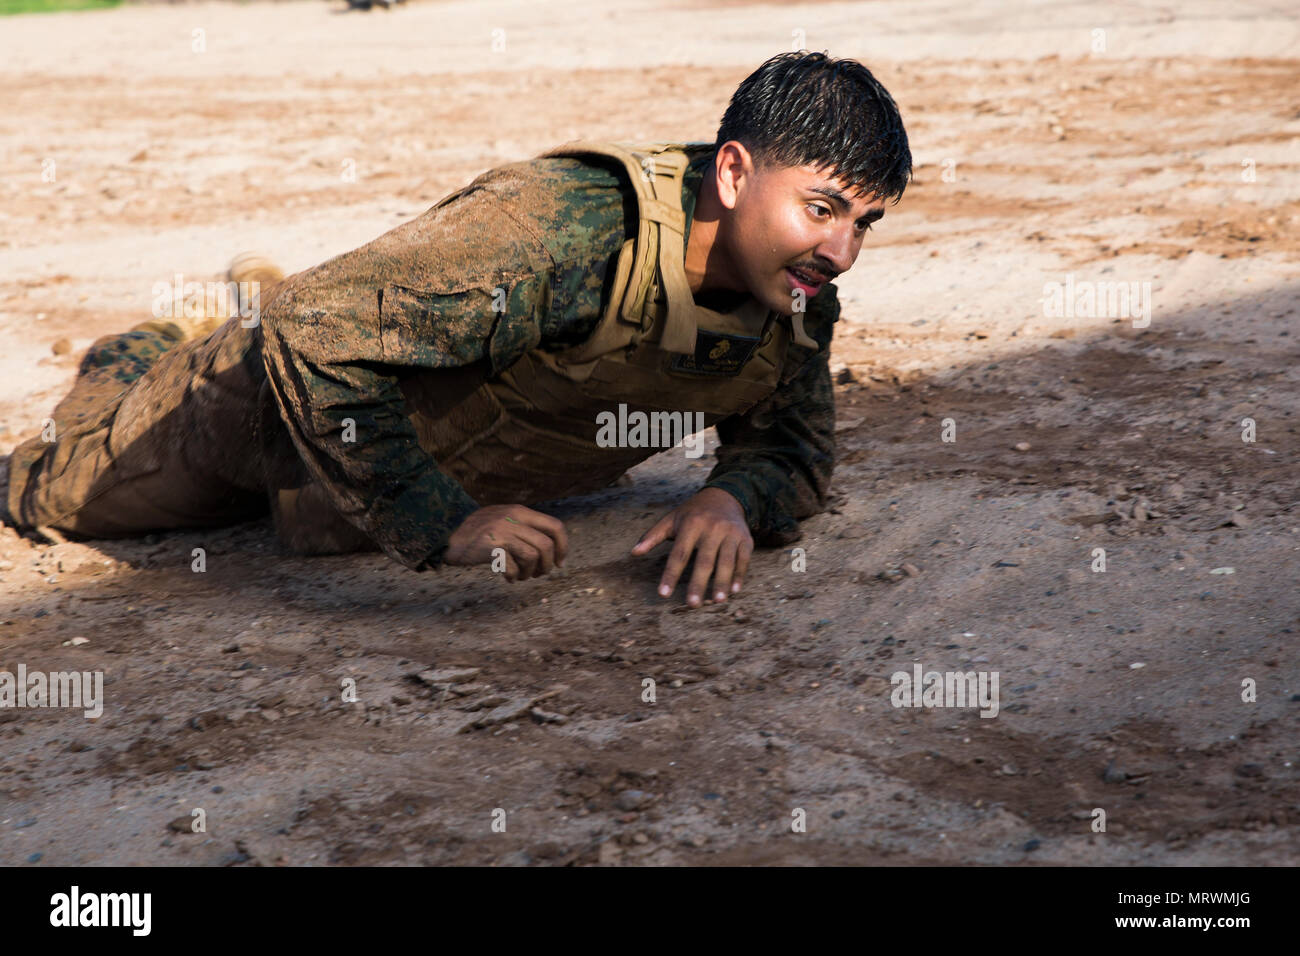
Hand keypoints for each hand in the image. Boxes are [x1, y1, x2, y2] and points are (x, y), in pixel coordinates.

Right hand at [444, 505, 567, 580]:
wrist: (447, 534)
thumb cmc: (477, 532)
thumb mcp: (503, 520)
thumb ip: (524, 527)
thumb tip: (550, 548)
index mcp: (520, 511)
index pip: (555, 526)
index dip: (563, 547)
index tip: (559, 562)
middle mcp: (513, 519)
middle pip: (546, 545)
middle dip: (547, 565)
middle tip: (538, 574)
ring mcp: (502, 532)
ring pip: (532, 557)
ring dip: (529, 573)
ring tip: (520, 577)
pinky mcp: (491, 546)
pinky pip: (513, 567)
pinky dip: (513, 577)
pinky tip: (507, 578)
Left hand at [631, 487, 752, 606]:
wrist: (724, 496)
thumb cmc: (693, 513)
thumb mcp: (671, 519)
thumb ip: (652, 536)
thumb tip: (633, 553)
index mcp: (691, 524)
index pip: (679, 553)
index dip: (671, 575)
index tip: (664, 594)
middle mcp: (712, 528)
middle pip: (704, 560)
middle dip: (698, 584)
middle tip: (692, 605)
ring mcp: (730, 533)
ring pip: (726, 561)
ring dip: (722, 582)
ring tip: (716, 602)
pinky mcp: (745, 538)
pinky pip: (743, 559)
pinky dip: (739, 575)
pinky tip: (734, 591)